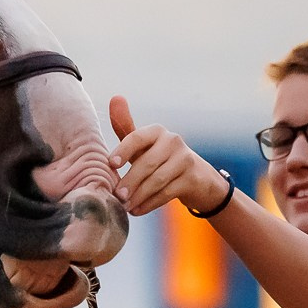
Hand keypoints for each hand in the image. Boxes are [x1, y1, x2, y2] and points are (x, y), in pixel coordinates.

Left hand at [108, 96, 229, 216]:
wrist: (196, 178)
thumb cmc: (160, 159)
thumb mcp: (143, 145)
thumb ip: (126, 126)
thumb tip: (115, 97)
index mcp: (157, 131)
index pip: (136, 137)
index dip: (123, 150)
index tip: (110, 164)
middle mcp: (173, 141)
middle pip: (146, 163)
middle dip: (129, 181)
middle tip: (116, 195)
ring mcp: (185, 160)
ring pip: (157, 180)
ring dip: (138, 195)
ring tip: (124, 205)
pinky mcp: (192, 179)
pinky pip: (167, 193)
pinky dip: (149, 203)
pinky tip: (136, 210)